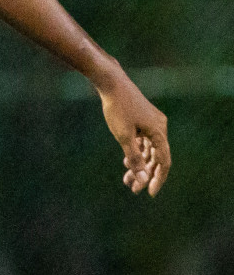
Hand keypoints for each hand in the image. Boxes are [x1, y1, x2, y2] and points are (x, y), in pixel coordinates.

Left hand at [100, 74, 169, 195]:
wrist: (111, 81)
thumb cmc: (117, 108)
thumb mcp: (124, 136)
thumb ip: (134, 158)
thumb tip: (142, 178)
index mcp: (159, 132)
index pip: (163, 162)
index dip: (157, 179)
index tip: (149, 193)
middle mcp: (160, 127)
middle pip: (157, 157)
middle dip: (145, 174)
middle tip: (133, 188)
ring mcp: (152, 122)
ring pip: (149, 149)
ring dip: (140, 164)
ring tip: (127, 179)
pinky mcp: (143, 118)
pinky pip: (144, 140)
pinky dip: (137, 152)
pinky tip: (127, 161)